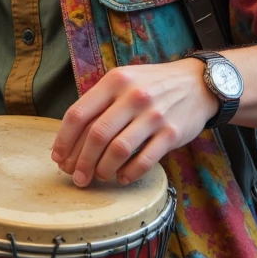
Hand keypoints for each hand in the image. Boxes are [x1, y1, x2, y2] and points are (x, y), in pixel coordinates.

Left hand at [51, 60, 214, 186]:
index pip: (78, 114)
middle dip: (82, 162)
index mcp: (114, 81)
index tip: (58, 158)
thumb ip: (99, 102)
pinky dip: (129, 173)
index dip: (64, 140)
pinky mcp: (171, 133)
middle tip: (76, 177)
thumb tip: (70, 140)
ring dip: (103, 169)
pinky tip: (122, 176)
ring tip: (100, 176)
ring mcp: (154, 115)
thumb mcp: (124, 80)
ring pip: (118, 150)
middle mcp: (133, 96)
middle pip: (96, 135)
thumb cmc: (152, 85)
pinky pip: (144, 160)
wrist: (198, 83)